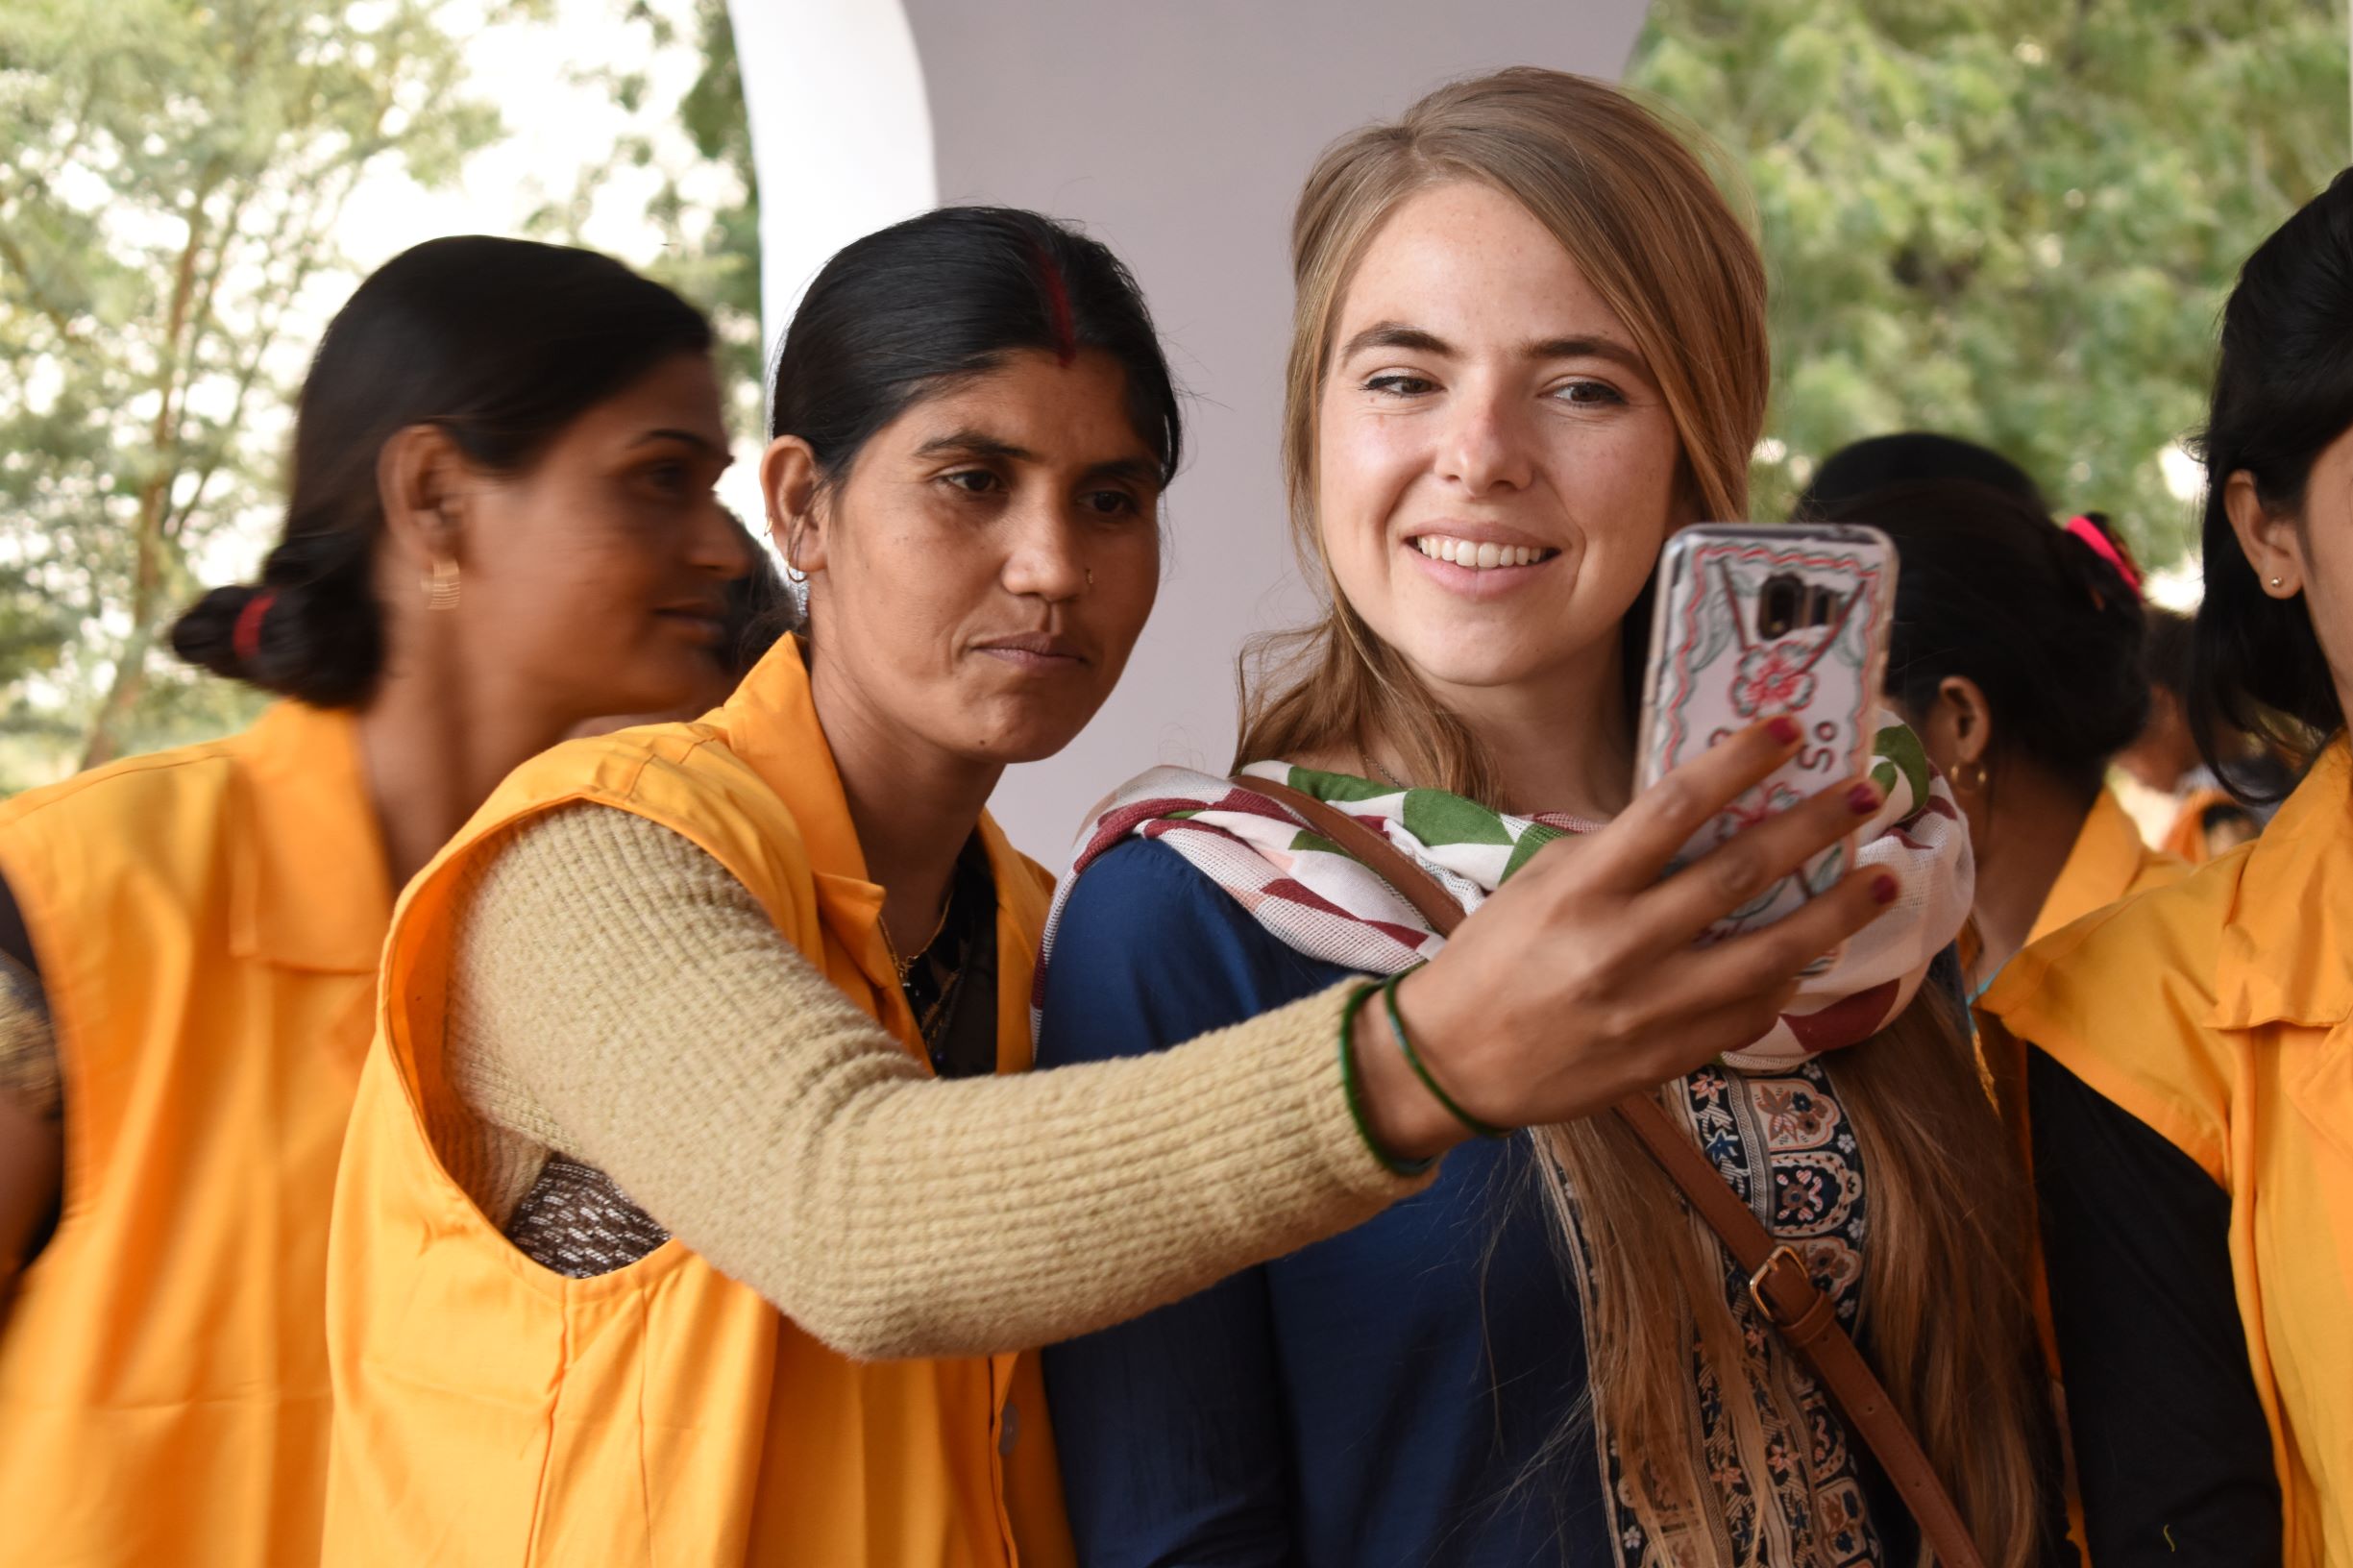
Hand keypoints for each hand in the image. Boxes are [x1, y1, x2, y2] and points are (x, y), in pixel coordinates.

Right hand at [1357, 718, 1895, 1158]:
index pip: (1674, 807)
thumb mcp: (1537, 885)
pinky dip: (1788, 980)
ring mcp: (1650, 1007)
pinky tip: (1816, 954)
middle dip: (1812, 828)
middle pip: (1739, 873)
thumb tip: (1700, 820)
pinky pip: (1748, 1012)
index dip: (1739, 763)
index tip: (1789, 732)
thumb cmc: (1492, 959)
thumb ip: (1613, 854)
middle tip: (1864, 795)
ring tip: (1882, 879)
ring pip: (1767, 951)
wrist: (1453, 1062)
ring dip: (1835, 912)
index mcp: (1580, 888)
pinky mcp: (1667, 1056)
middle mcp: (1620, 945)